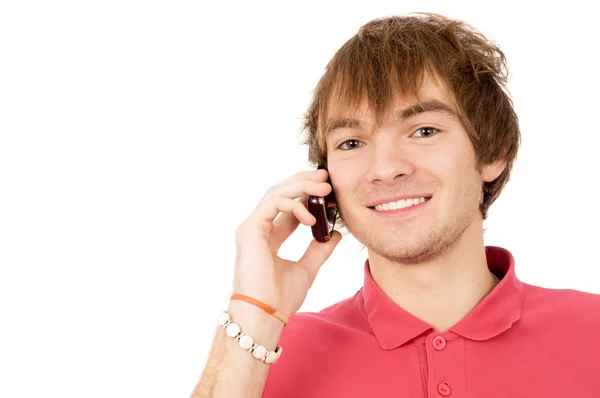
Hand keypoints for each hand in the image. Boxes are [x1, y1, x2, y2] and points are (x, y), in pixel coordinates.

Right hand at [232, 169, 341, 317]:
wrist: (264, 315)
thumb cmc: (279, 298)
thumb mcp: (307, 269)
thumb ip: (319, 250)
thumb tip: (335, 235)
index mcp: (268, 237)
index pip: (287, 208)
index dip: (307, 197)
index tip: (329, 192)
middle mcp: (258, 228)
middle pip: (280, 193)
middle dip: (303, 182)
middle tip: (326, 178)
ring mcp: (252, 227)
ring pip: (276, 193)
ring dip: (301, 186)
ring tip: (325, 188)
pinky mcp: (250, 229)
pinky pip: (272, 204)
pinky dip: (293, 204)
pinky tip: (311, 217)